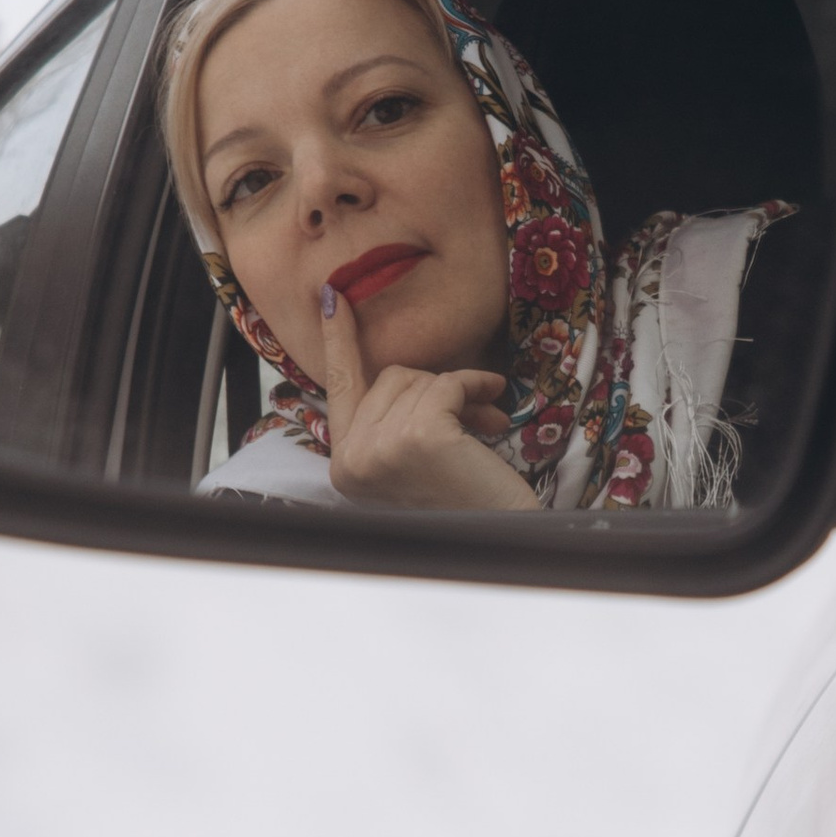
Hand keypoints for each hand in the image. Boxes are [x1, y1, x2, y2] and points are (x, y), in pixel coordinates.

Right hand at [319, 282, 538, 512]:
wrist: (502, 538)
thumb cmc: (465, 503)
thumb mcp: (415, 461)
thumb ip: (394, 422)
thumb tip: (402, 372)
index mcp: (345, 468)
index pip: (339, 389)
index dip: (339, 341)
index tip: (334, 298)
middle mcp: (352, 460)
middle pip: (388, 378)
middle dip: (435, 389)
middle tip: (474, 416)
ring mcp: (380, 448)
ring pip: (419, 379)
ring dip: (460, 394)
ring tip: (486, 425)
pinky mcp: (417, 436)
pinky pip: (447, 384)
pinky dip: (476, 388)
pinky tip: (495, 411)